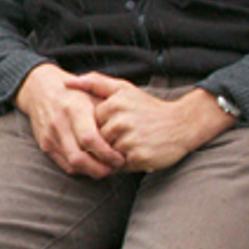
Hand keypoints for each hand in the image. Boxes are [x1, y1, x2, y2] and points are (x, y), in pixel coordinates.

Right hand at [14, 64, 126, 177]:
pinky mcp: (45, 145)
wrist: (40, 89)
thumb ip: (108, 111)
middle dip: (100, 168)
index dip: (107, 154)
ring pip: (73, 165)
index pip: (90, 140)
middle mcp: (59, 123)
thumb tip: (127, 133)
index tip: (120, 158)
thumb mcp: (93, 92)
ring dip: (92, 171)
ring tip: (106, 167)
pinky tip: (92, 164)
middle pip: (79, 158)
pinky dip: (81, 169)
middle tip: (115, 167)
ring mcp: (50, 136)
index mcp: (74, 108)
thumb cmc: (74, 92)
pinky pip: (65, 165)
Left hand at [80, 81, 235, 172]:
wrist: (181, 124)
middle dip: (108, 141)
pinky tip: (138, 152)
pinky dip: (125, 163)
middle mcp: (121, 121)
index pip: (91, 124)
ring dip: (116, 153)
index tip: (117, 123)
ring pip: (107, 153)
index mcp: (114, 104)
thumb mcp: (123, 88)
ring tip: (133, 143)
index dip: (102, 127)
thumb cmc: (148, 107)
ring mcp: (130, 140)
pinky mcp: (139, 157)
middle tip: (128, 135)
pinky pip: (119, 166)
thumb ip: (95, 82)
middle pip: (98, 140)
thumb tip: (66, 83)